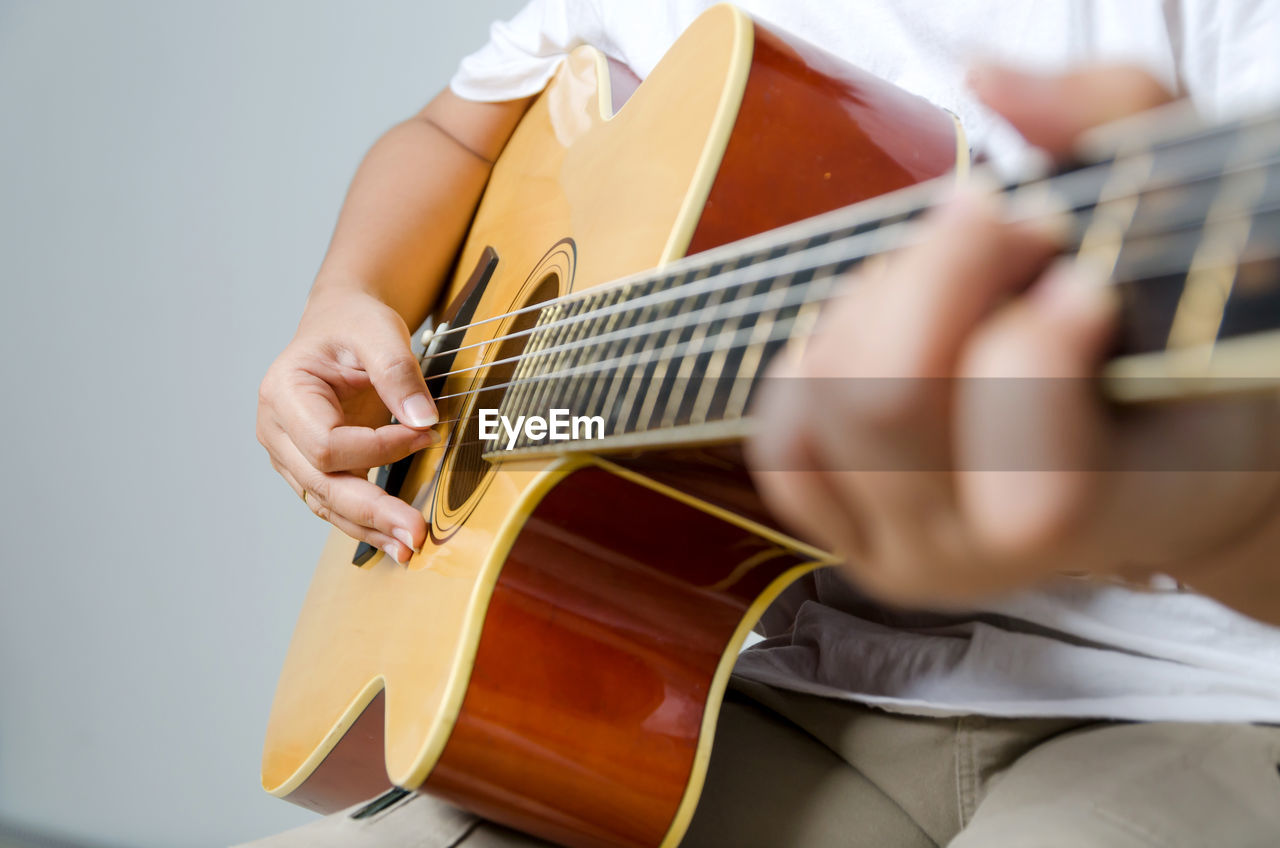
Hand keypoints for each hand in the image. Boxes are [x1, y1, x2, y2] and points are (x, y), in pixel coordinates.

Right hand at [257, 286, 438, 562]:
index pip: (326, 443)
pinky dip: (366, 523)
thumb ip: (399, 372)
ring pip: (326, 503)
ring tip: (409, 548)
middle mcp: (277, 432)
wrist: (342, 326)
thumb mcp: (379, 330)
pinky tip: (395, 539)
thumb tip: (422, 419)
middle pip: (322, 484)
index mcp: (283, 393)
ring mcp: (290, 456)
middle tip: (416, 533)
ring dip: (369, 528)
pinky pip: (336, 503)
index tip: (424, 434)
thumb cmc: (354, 325)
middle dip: (372, 510)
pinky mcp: (312, 470)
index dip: (377, 448)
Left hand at [747, 65, 1279, 610]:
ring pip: (825, 404)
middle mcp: (986, 555)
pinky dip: (817, 357)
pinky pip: (783, 438)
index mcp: (1106, 510)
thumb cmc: (1186, 338)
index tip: (1074, 266)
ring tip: (950, 282)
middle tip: (1004, 231)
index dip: (1038, 338)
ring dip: (878, 304)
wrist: (1158, 465)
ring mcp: (902, 550)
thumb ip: (1114, 119)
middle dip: (937, 274)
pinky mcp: (842, 527)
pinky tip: (882, 324)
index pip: (1035, 473)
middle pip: (886, 402)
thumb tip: (989, 84)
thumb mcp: (1194, 213)